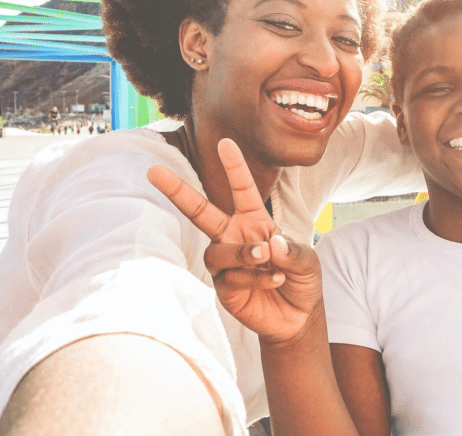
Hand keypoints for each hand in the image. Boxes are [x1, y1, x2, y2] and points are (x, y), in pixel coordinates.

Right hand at [147, 138, 321, 344]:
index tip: (225, 143)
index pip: (242, 190)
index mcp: (255, 221)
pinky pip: (231, 278)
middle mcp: (234, 236)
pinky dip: (254, 278)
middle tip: (154, 172)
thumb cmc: (301, 280)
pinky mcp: (224, 288)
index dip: (234, 167)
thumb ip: (293, 251)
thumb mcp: (307, 261)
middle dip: (177, 191)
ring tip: (265, 257)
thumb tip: (271, 244)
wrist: (298, 317)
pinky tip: (274, 280)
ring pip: (217, 250)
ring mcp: (226, 263)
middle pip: (200, 212)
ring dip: (242, 253)